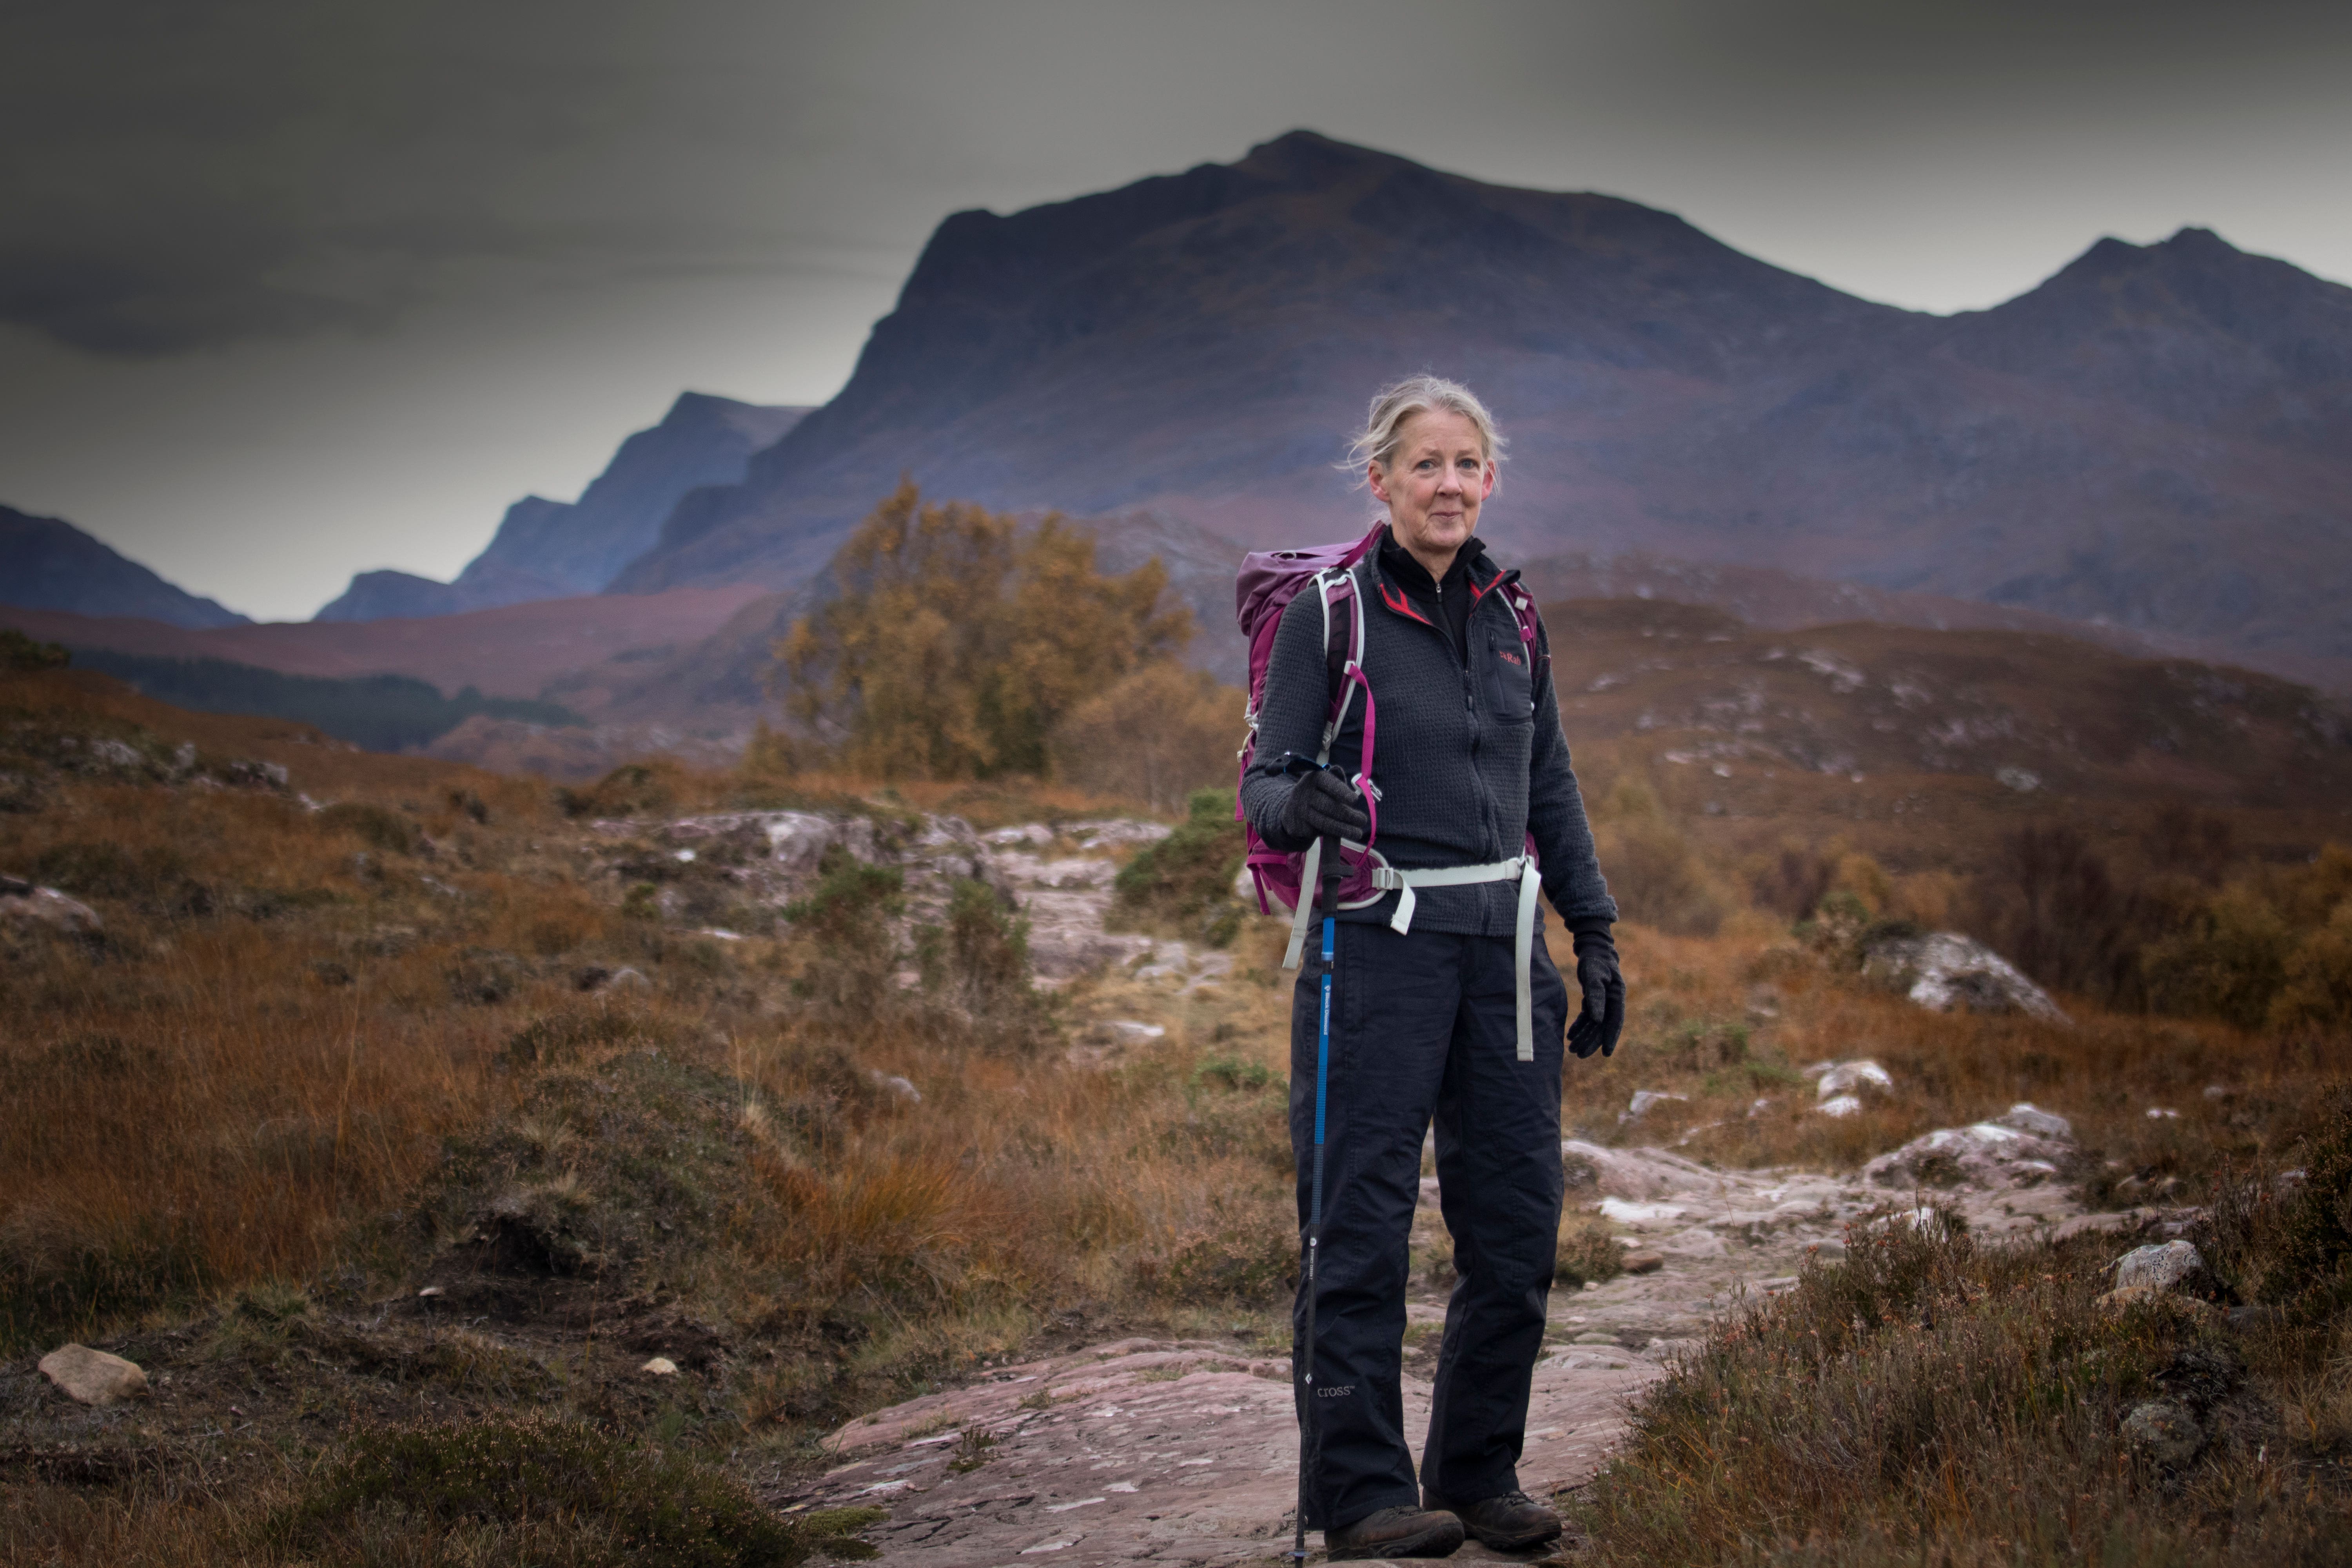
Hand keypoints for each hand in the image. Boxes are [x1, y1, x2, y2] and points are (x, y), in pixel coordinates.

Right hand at [1280, 768, 1368, 843]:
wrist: (1291, 812)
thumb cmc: (1316, 797)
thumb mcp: (1324, 786)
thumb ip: (1338, 786)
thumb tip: (1356, 789)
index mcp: (1313, 778)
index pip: (1328, 783)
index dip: (1341, 791)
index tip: (1354, 800)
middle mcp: (1304, 792)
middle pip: (1328, 805)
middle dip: (1348, 814)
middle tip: (1362, 820)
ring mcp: (1299, 811)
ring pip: (1325, 822)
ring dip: (1344, 829)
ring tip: (1357, 833)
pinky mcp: (1297, 827)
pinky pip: (1318, 832)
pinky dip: (1331, 834)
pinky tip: (1340, 834)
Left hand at [1566, 929, 1624, 1058]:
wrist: (1592, 949)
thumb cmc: (1594, 960)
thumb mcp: (1594, 975)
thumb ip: (1596, 996)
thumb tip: (1598, 1020)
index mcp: (1617, 996)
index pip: (1615, 1021)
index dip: (1611, 1037)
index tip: (1606, 1053)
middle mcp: (1612, 1001)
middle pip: (1603, 1026)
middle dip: (1592, 1042)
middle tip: (1579, 1055)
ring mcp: (1604, 1002)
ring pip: (1594, 1024)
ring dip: (1584, 1036)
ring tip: (1572, 1049)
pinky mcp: (1594, 1000)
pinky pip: (1587, 1017)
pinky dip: (1579, 1026)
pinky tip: (1570, 1036)